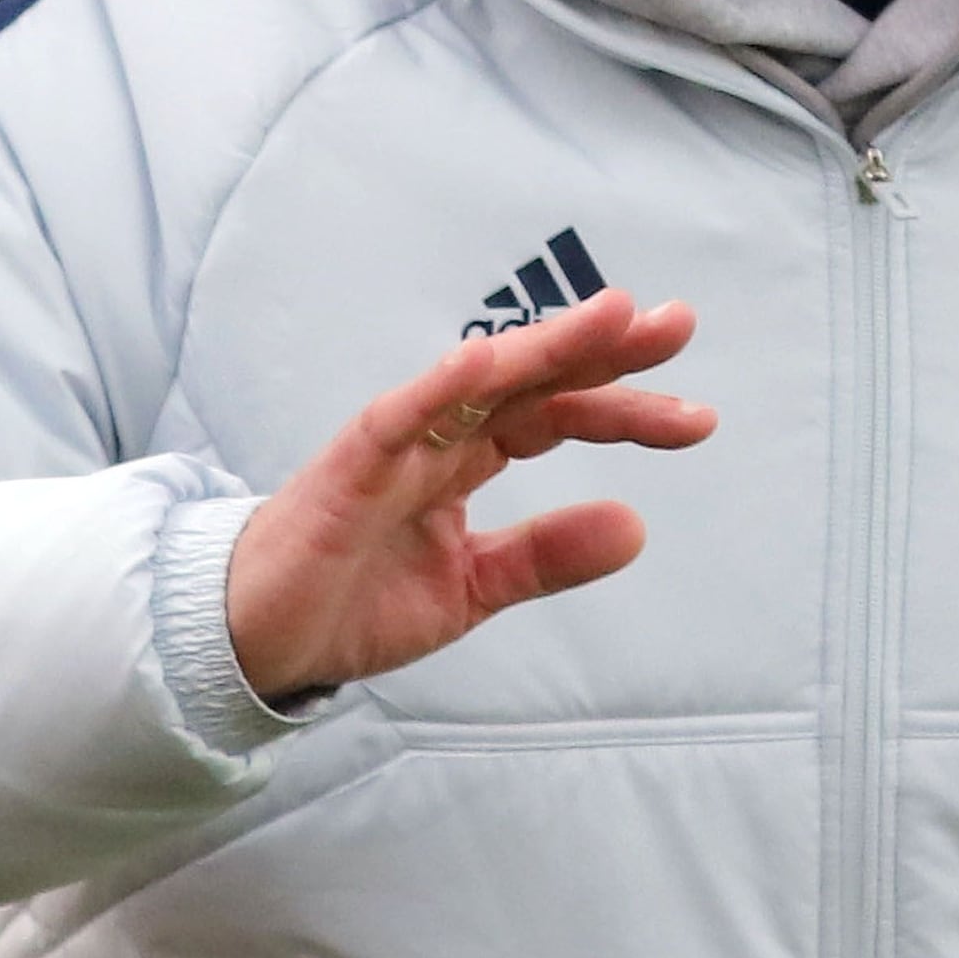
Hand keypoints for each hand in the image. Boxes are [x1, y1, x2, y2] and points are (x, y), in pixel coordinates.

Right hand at [225, 289, 713, 701]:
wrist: (261, 641)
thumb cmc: (355, 598)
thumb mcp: (472, 586)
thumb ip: (547, 555)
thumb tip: (638, 524)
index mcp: (469, 457)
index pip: (559, 415)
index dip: (625, 409)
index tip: (697, 416)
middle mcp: (438, 436)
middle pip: (533, 378)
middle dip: (604, 349)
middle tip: (678, 324)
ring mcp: (394, 445)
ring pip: (477, 380)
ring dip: (543, 345)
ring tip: (611, 317)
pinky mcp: (346, 468)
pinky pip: (397, 418)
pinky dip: (439, 387)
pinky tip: (487, 360)